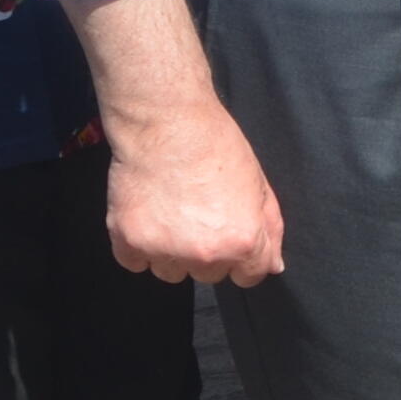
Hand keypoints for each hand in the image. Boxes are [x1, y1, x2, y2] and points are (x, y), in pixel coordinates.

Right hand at [102, 101, 284, 285]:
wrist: (166, 122)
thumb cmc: (216, 146)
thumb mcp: (259, 184)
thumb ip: (270, 229)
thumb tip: (272, 266)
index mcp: (242, 241)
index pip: (248, 277)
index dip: (241, 256)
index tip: (228, 235)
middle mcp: (204, 254)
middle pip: (208, 275)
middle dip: (205, 252)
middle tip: (196, 214)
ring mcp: (164, 250)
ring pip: (171, 273)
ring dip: (170, 252)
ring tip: (169, 212)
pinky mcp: (128, 240)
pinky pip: (134, 263)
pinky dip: (137, 246)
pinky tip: (147, 215)